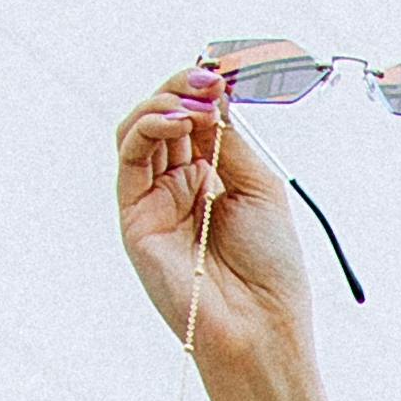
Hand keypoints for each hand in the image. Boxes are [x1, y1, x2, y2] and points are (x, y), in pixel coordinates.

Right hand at [115, 71, 318, 400]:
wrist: (261, 327)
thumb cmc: (270, 268)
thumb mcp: (258, 187)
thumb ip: (229, 139)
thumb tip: (211, 91)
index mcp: (208, 180)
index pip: (193, 119)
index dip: (203, 91)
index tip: (224, 73)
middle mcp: (175, 187)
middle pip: (163, 117)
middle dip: (184, 88)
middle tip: (209, 78)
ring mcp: (152, 202)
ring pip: (139, 131)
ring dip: (165, 102)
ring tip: (197, 98)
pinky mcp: (134, 218)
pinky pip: (130, 160)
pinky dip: (149, 129)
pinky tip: (178, 119)